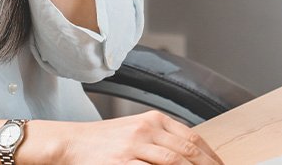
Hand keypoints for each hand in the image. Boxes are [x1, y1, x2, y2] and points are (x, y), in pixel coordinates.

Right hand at [47, 111, 224, 164]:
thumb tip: (188, 155)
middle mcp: (146, 129)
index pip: (193, 138)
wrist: (70, 143)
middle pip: (188, 150)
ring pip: (174, 161)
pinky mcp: (121, 163)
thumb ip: (161, 140)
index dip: (211, 156)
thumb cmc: (102, 142)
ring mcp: (134, 146)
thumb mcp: (135, 131)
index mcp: (153, 120)